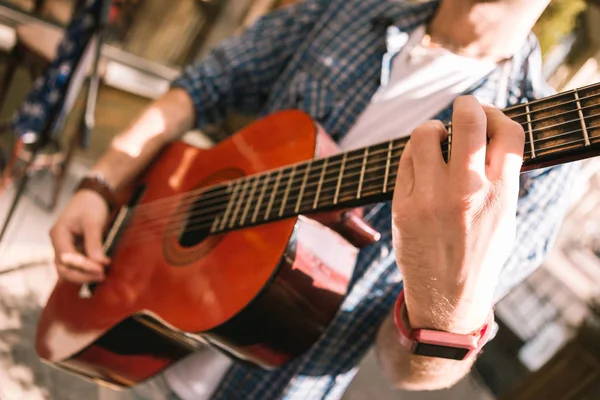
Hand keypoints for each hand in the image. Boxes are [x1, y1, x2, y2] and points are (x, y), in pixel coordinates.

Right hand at [50, 190, 110, 283]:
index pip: (66, 258)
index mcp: (58, 234)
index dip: (82, 267)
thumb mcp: (93, 222)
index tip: (101, 269)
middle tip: (102, 275)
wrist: (94, 196)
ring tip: (102, 274)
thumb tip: (99, 264)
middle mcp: (59, 243)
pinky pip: (78, 265)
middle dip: (81, 275)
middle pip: (63, 268)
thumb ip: (94, 243)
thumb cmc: (91, 205)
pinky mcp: (74, 249)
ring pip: (69, 269)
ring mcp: (65, 247)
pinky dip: (87, 269)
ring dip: (84, 274)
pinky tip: (100, 269)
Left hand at [392, 96, 523, 333]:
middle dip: (467, 105)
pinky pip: (406, 159)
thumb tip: (490, 134)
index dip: (499, 115)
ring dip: (434, 128)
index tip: (490, 116)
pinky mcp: (402, 205)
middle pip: (470, 120)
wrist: (447, 295)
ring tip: (437, 139)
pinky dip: (415, 151)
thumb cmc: (479, 254)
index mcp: (501, 194)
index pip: (508, 131)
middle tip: (463, 107)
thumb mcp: (505, 217)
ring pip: (427, 133)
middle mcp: (467, 191)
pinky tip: (420, 160)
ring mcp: (431, 197)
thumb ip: (501, 177)